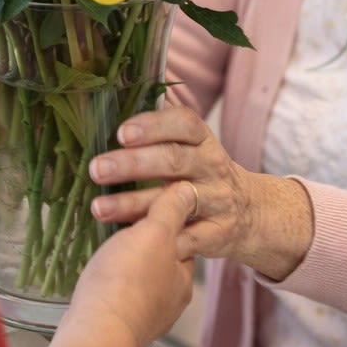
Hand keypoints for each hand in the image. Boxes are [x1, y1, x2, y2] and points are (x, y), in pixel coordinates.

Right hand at [69, 181, 195, 346]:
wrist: (95, 332)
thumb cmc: (126, 281)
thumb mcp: (154, 233)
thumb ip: (171, 210)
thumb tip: (186, 189)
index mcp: (184, 280)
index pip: (182, 243)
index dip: (164, 224)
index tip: (145, 212)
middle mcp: (169, 304)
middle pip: (159, 264)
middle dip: (142, 249)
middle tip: (120, 232)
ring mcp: (144, 320)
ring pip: (138, 284)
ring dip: (124, 270)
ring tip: (105, 255)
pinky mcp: (119, 329)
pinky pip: (119, 301)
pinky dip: (111, 289)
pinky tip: (97, 280)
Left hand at [87, 107, 313, 280]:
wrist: (249, 212)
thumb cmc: (203, 174)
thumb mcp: (193, 147)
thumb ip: (161, 132)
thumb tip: (111, 106)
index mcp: (203, 140)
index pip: (184, 123)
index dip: (153, 126)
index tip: (121, 133)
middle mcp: (213, 166)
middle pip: (174, 160)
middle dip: (133, 164)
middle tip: (97, 169)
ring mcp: (218, 200)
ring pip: (177, 201)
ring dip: (135, 204)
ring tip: (99, 208)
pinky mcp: (218, 234)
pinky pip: (187, 238)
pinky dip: (160, 240)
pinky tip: (131, 240)